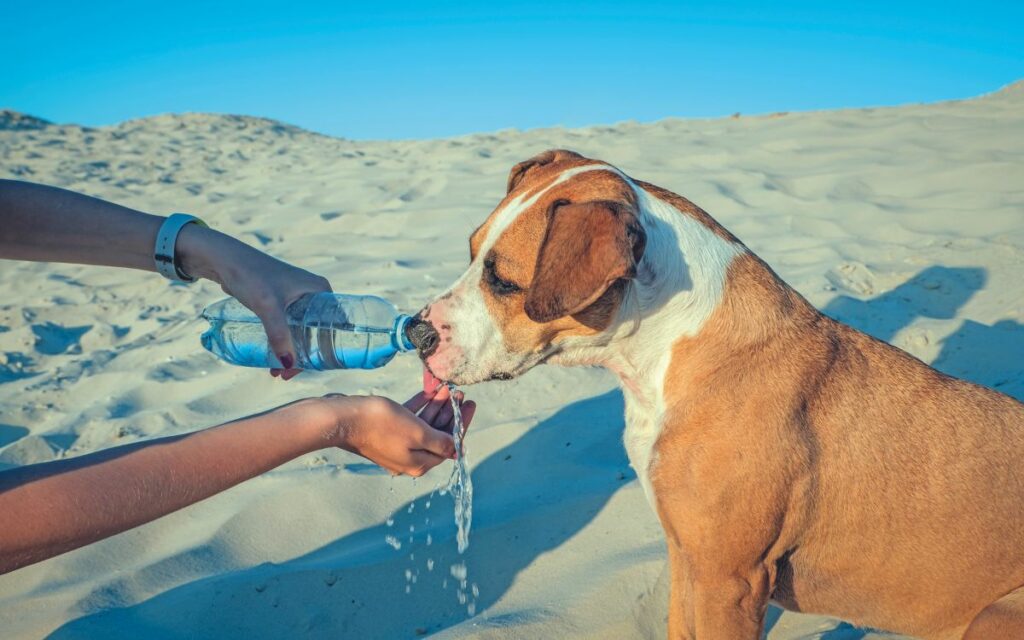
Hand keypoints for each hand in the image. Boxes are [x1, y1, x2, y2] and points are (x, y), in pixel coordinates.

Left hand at [177, 225, 330, 378]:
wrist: (224, 259)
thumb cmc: (251, 275)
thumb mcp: (268, 306)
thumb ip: (278, 334)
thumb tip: (288, 365)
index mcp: (321, 291)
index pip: (335, 324)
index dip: (328, 349)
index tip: (315, 368)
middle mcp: (313, 294)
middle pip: (317, 332)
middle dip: (304, 356)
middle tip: (287, 374)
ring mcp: (297, 298)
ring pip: (301, 332)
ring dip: (291, 352)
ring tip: (276, 371)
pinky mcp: (282, 302)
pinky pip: (288, 328)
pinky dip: (282, 343)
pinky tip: (273, 357)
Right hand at [318, 383, 476, 476]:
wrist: (344, 419)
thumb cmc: (381, 425)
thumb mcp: (417, 433)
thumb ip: (440, 442)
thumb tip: (457, 451)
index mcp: (419, 463)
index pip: (449, 445)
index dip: (462, 423)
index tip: (470, 404)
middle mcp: (409, 458)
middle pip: (437, 434)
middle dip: (450, 412)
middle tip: (460, 393)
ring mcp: (397, 445)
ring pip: (424, 425)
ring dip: (437, 406)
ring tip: (447, 388)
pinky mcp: (386, 433)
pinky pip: (409, 419)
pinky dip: (420, 406)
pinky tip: (429, 390)